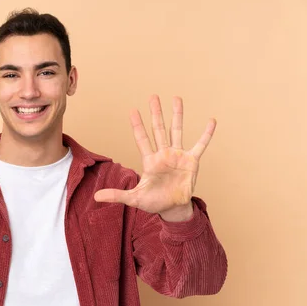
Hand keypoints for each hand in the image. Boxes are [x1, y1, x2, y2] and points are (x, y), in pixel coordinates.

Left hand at [94, 95, 215, 220]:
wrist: (173, 209)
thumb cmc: (154, 202)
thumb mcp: (134, 198)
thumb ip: (116, 195)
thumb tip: (95, 197)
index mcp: (149, 161)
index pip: (142, 139)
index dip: (137, 126)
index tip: (132, 110)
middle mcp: (163, 154)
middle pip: (158, 129)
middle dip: (156, 113)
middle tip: (153, 96)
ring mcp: (178, 156)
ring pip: (177, 131)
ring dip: (177, 115)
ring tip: (177, 99)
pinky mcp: (192, 161)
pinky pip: (200, 145)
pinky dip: (206, 134)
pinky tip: (211, 121)